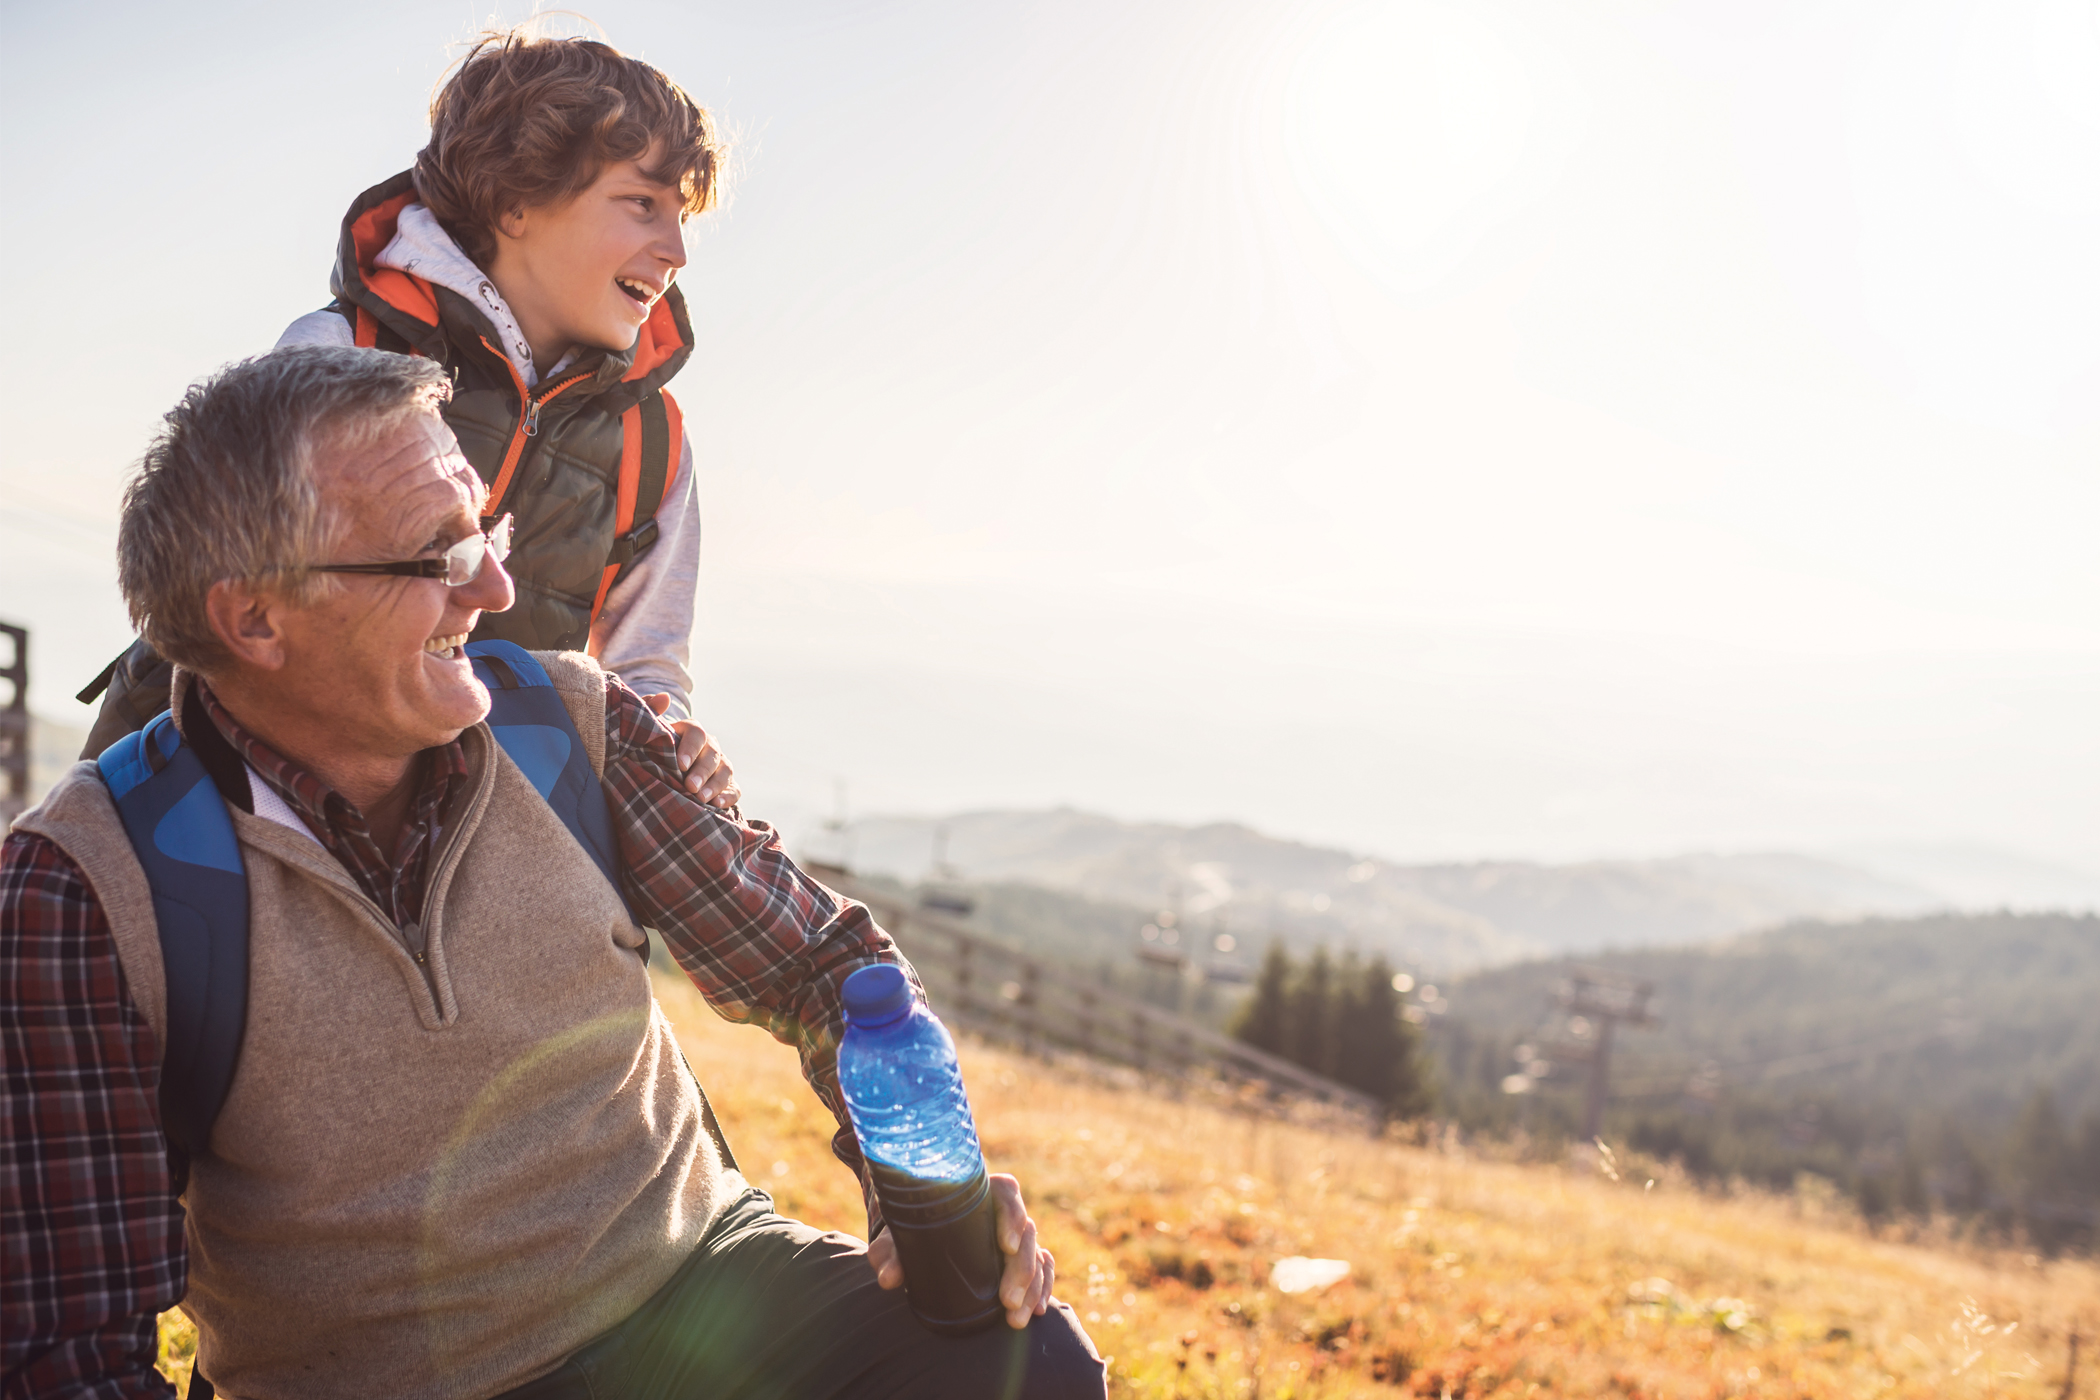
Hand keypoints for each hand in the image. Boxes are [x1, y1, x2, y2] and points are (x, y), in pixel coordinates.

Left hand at [641, 694, 738, 808]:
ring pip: (725, 771)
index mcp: (690, 731)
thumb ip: (648, 710)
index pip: (697, 733)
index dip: (691, 748)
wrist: (657, 769)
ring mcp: (719, 765)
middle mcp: (709, 746)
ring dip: (715, 785)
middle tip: (690, 787)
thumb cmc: (650, 748)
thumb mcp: (645, 729)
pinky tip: (717, 805)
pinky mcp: (726, 784)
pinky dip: (728, 797)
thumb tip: (664, 698)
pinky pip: (734, 789)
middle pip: (713, 754)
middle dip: (702, 772)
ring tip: (700, 799)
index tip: (680, 765)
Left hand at [866, 1173, 1054, 1329]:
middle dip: (1022, 1269)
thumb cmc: (908, 1232)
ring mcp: (1015, 1237)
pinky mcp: (1020, 1259)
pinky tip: (1037, 1311)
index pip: (1007, 1191)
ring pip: (1037, 1254)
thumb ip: (889, 1253)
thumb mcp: (896, 1238)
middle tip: (1006, 1300)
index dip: (1013, 1215)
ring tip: (1015, 1319)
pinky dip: (1042, 1289)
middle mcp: (1002, 1213)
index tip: (1007, 1246)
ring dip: (1032, 1288)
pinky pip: (1042, 1270)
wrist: (917, 1244)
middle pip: (1027, 1231)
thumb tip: (889, 1279)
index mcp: (979, 1192)